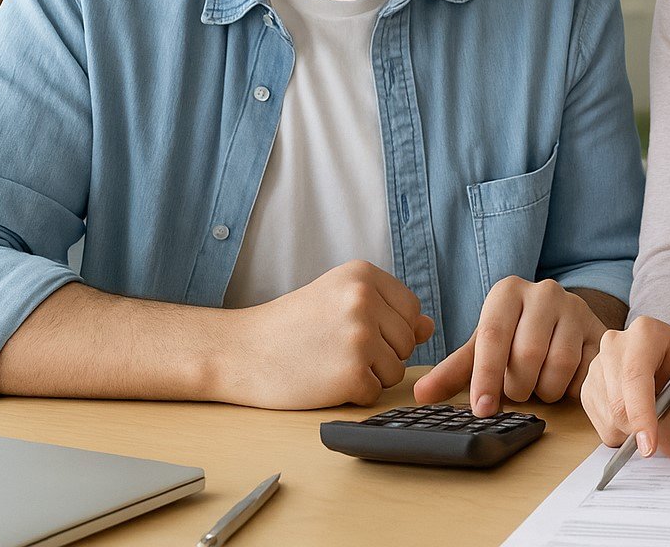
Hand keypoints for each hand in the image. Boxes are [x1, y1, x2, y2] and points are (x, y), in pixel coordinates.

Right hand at [218, 260, 433, 408]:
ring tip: (329, 362)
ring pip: (397, 370)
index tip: (352, 329)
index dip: (388, 328)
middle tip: (334, 348)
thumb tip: (429, 326)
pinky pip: (375, 392)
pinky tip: (323, 379)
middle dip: (380, 354)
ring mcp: (359, 336)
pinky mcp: (351, 372)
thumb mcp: (338, 301)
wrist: (240, 352)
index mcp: (363, 275)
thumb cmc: (291, 327)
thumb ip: (387, 311)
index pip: (411, 310)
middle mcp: (364, 300)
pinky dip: (353, 394)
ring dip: (369, 375)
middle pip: (407, 342)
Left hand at [412, 276, 603, 412]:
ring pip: (560, 366)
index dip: (486, 377)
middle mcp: (544, 292)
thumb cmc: (516, 335)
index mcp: (507, 292)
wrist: (561, 319)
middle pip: (527, 355)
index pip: (493, 336)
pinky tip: (563, 382)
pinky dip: (571, 388)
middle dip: (519, 386)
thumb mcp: (484, 347)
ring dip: (546, 389)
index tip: (482, 409)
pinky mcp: (600, 330)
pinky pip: (586, 372)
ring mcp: (576, 309)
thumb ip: (455, 370)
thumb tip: (421, 394)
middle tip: (516, 390)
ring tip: (539, 384)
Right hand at [581, 316, 669, 462]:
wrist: (657, 344)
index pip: (635, 378)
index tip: (649, 447)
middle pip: (619, 405)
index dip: (642, 416)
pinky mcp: (586, 385)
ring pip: (609, 419)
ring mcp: (596, 365)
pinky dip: (620, 430)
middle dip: (640, 432)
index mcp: (644, 335)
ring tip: (648, 415)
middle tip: (659, 446)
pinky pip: (601, 423)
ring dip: (631, 432)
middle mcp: (614, 346)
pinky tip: (633, 414)